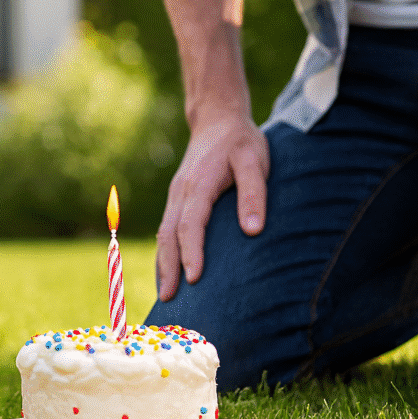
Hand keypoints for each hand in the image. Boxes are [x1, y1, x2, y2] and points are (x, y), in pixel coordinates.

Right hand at [156, 110, 268, 300]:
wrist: (217, 120)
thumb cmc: (240, 141)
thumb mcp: (254, 160)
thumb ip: (253, 194)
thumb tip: (252, 231)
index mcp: (198, 185)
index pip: (190, 225)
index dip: (192, 253)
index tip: (194, 278)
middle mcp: (181, 192)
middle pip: (168, 235)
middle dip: (168, 268)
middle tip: (169, 299)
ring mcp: (176, 195)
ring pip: (163, 234)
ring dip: (163, 264)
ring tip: (165, 294)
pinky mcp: (177, 198)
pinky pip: (166, 229)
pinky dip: (165, 252)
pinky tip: (168, 271)